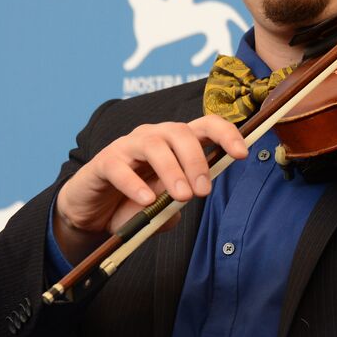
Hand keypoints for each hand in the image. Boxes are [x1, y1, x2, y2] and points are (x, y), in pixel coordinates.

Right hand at [53, 116, 247, 262]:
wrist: (92, 211)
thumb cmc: (134, 202)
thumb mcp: (164, 206)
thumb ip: (179, 201)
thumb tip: (191, 194)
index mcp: (175, 143)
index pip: (205, 126)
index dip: (226, 134)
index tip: (243, 153)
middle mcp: (153, 136)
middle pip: (181, 132)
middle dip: (197, 160)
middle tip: (203, 191)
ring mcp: (127, 146)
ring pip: (154, 145)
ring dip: (172, 171)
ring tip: (182, 197)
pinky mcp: (104, 162)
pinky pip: (121, 167)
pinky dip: (135, 184)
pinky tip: (146, 201)